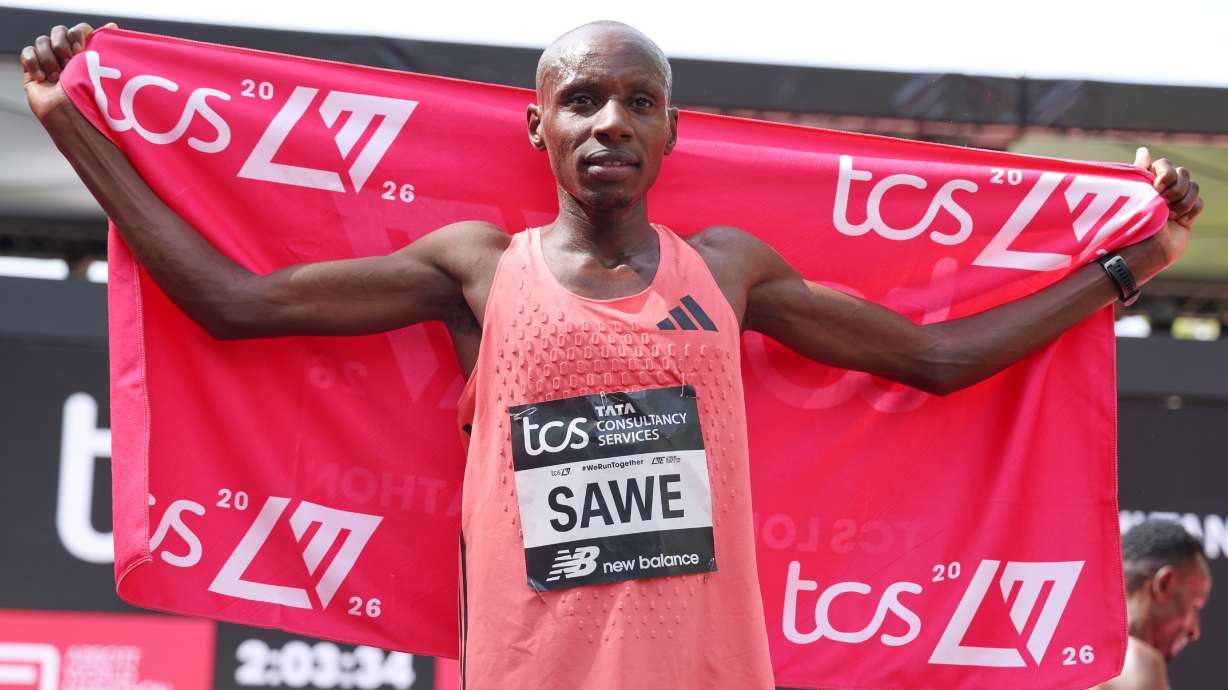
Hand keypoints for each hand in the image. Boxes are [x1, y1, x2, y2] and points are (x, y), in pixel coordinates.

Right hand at [20, 22, 115, 120]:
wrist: (71, 120)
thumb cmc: (92, 100)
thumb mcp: (102, 71)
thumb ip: (105, 48)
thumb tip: (111, 25)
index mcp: (88, 54)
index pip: (79, 30)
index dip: (78, 34)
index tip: (81, 50)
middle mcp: (69, 57)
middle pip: (59, 31)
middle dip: (62, 45)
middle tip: (68, 62)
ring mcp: (51, 63)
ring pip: (42, 41)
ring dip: (49, 58)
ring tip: (57, 78)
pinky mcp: (34, 71)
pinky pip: (27, 53)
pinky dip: (33, 63)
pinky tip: (42, 79)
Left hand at [1134, 146, 1202, 267]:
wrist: (1146, 251)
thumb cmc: (1133, 224)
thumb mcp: (1134, 195)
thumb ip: (1140, 172)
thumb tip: (1143, 149)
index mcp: (1146, 182)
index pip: (1163, 163)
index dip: (1164, 174)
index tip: (1156, 188)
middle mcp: (1162, 190)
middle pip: (1182, 172)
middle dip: (1174, 189)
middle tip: (1163, 204)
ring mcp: (1176, 201)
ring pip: (1193, 186)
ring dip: (1183, 202)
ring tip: (1169, 217)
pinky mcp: (1187, 214)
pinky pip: (1199, 202)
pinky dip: (1191, 212)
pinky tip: (1178, 223)